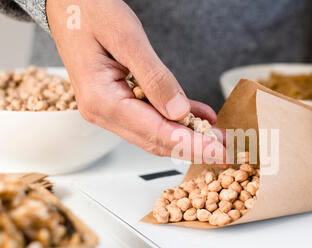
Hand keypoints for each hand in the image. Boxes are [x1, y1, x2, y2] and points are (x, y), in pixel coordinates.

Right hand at [47, 0, 224, 163]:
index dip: (192, 145)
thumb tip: (178, 112)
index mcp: (103, 100)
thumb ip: (154, 77)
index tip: (220, 153)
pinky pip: (153, 117)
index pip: (157, 132)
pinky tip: (201, 118)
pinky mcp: (120, 103)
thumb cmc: (89, 12)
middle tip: (227, 152)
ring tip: (220, 138)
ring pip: (157, 133)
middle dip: (195, 148)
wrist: (69, 4)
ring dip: (189, 137)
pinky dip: (178, 120)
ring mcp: (111, 110)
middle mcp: (104, 112)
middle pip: (158, 140)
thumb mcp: (127, 38)